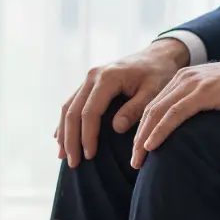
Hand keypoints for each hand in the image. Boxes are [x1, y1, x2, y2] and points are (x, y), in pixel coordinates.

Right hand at [56, 38, 189, 167]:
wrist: (158, 55)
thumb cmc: (159, 74)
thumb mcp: (154, 91)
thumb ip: (135, 109)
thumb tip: (116, 128)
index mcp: (107, 77)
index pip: (90, 112)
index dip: (87, 136)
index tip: (90, 156)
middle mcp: (92, 76)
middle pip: (72, 112)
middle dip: (71, 140)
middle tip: (73, 164)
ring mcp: (87, 79)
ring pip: (67, 108)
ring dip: (64, 133)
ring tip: (63, 156)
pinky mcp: (87, 84)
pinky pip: (70, 104)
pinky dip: (65, 123)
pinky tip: (60, 138)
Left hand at [131, 53, 219, 168]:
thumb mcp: (217, 99)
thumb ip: (199, 109)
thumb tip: (188, 135)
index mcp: (184, 80)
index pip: (155, 108)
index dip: (142, 130)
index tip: (138, 152)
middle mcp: (184, 78)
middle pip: (150, 111)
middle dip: (138, 138)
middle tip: (134, 162)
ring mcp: (193, 83)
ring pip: (157, 114)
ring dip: (144, 139)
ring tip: (138, 160)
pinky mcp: (204, 91)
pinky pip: (174, 114)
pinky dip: (159, 131)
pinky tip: (151, 146)